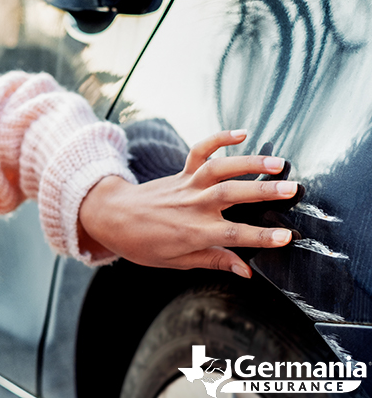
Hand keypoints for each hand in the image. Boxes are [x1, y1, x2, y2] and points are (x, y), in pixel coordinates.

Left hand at [78, 129, 296, 278]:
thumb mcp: (176, 262)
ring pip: (220, 170)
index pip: (232, 235)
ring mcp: (187, 186)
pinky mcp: (181, 173)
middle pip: (231, 196)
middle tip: (292, 190)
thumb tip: (246, 271)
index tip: (286, 237)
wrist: (112, 218)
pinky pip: (199, 151)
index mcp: (193, 232)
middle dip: (263, 193)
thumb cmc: (143, 244)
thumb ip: (213, 261)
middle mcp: (192, 206)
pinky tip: (241, 133)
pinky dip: (218, 138)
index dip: (260, 237)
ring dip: (249, 163)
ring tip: (278, 163)